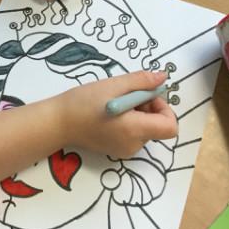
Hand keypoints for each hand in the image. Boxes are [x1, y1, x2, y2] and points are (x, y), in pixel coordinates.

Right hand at [57, 70, 177, 157]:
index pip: (170, 126)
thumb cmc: (84, 102)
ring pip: (146, 128)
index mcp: (135, 130)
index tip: (147, 95)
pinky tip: (111, 112)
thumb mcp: (114, 85)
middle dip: (149, 106)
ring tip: (116, 101)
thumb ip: (142, 81)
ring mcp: (125, 151)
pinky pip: (134, 134)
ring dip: (139, 112)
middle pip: (158, 126)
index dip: (165, 108)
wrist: (58, 122)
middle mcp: (134, 145)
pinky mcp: (117, 150)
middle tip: (127, 93)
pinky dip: (130, 120)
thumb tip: (163, 78)